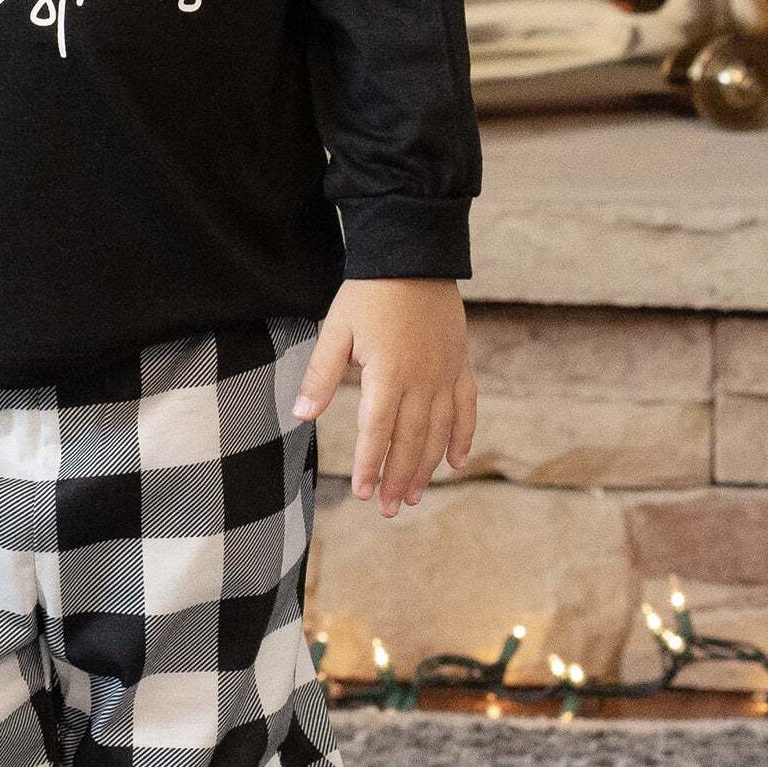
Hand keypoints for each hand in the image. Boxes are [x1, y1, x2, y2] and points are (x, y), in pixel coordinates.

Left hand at [291, 280, 473, 517]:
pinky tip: (456, 462)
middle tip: (388, 510)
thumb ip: (321, 374)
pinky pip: (466, 407)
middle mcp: (422, 379)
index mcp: (388, 373)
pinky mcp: (459, 364)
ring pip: (438, 431)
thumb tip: (301, 414)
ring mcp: (445, 373)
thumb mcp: (336, 329)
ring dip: (426, 467)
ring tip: (413, 496)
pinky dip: (462, 436)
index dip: (370, 465)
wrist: (413, 256)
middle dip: (397, 478)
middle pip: (410, 440)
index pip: (377, 431)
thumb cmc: (368, 292)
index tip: (363, 494)